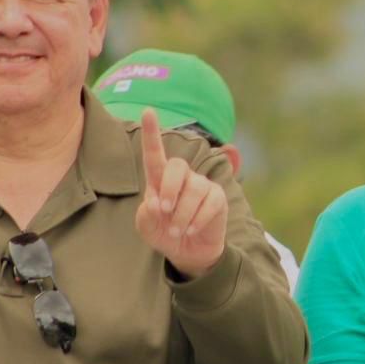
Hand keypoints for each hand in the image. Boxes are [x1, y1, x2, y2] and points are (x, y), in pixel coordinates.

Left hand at [134, 108, 227, 277]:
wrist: (188, 252)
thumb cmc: (164, 232)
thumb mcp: (147, 226)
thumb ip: (146, 213)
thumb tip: (157, 203)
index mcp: (160, 178)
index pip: (155, 153)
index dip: (152, 133)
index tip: (148, 111)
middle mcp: (182, 177)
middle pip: (176, 166)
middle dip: (169, 188)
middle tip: (163, 210)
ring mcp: (202, 186)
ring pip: (194, 190)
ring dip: (181, 214)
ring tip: (176, 231)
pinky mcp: (217, 198)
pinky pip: (209, 204)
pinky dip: (196, 221)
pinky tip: (191, 230)